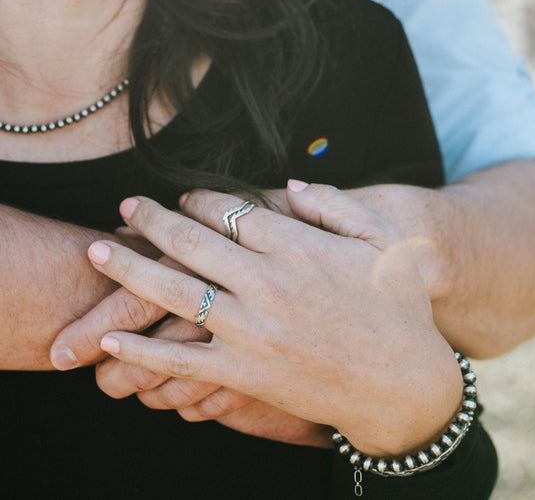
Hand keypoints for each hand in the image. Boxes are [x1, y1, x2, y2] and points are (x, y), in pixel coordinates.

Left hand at [87, 181, 461, 454]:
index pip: (230, 212)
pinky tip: (112, 340)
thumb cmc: (399, 310)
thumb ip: (337, 205)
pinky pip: (179, 360)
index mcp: (299, 246)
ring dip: (129, 268)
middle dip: (152, 220)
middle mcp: (267, 283)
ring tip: (98, 250)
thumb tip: (290, 183)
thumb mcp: (384, 242)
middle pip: (191, 242)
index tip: (184, 199)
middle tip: (127, 206)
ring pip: (174, 292)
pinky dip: (140, 351)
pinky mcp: (244, 372)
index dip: (199, 200)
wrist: (402, 385)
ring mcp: (251, 329)